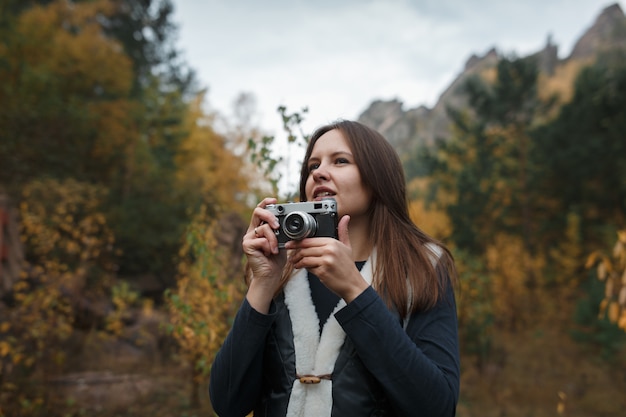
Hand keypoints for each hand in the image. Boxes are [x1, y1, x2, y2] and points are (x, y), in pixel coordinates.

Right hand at [243, 198, 286, 312]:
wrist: (270, 275)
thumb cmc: (276, 259)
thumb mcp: (282, 241)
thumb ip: (281, 230)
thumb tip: (288, 219)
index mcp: (260, 228)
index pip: (260, 210)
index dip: (266, 202)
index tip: (274, 199)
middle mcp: (252, 231)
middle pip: (258, 212)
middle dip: (270, 215)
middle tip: (277, 225)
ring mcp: (248, 237)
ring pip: (264, 227)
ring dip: (274, 239)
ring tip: (275, 249)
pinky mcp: (247, 245)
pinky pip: (261, 239)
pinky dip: (269, 246)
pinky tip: (269, 253)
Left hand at [285, 215, 368, 302]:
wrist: (352, 284)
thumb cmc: (348, 267)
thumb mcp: (347, 246)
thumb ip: (343, 231)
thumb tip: (345, 218)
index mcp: (333, 242)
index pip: (309, 240)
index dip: (297, 242)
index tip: (291, 244)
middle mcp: (329, 250)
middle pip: (305, 249)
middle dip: (295, 252)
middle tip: (291, 255)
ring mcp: (326, 261)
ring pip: (304, 258)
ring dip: (297, 261)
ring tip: (295, 263)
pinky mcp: (322, 272)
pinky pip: (308, 268)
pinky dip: (303, 268)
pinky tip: (302, 268)